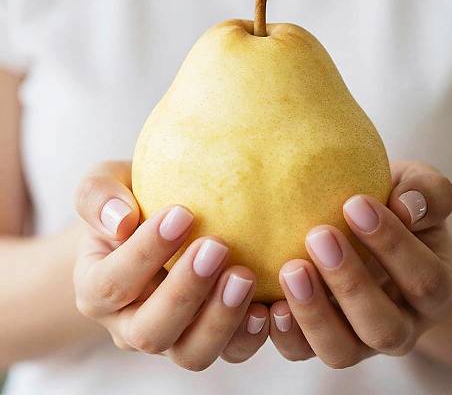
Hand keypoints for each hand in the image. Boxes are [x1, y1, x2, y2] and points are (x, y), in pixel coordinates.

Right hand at [73, 161, 267, 370]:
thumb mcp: (104, 186)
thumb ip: (98, 196)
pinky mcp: (208, 337)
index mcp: (97, 290)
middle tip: (218, 246)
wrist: (149, 228)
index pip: (111, 283)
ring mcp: (172, 337)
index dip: (145, 253)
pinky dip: (249, 335)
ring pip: (191, 353)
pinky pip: (230, 352)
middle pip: (150, 332)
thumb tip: (120, 219)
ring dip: (220, 318)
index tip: (181, 214)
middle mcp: (130, 324)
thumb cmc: (130, 204)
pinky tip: (267, 304)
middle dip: (185, 292)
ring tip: (245, 276)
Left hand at [269, 160, 451, 366]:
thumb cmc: (394, 205)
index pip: (425, 280)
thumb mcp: (416, 190)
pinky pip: (302, 351)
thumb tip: (408, 204)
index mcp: (435, 290)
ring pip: (341, 351)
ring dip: (314, 314)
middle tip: (318, 235)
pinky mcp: (320, 339)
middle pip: (385, 328)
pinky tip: (270, 302)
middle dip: (350, 284)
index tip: (355, 204)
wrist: (370, 230)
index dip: (392, 245)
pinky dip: (285, 332)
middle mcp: (402, 325)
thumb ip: (426, 192)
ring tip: (291, 270)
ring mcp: (359, 340)